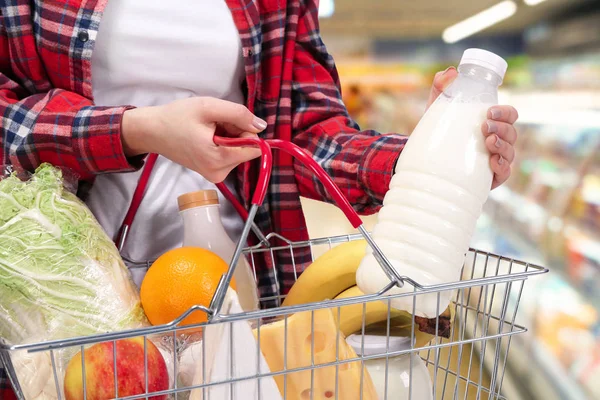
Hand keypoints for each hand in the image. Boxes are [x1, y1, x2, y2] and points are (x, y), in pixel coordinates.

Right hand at [121, 97, 266, 182]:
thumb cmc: (176, 117)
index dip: (246, 131)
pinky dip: (222, 143)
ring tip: (206, 130)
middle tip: (213, 123)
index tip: (227, 122)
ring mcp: (215, 175)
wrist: (152, 131)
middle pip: (246, 150)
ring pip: (238, 152)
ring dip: (228, 137)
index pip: (254, 148)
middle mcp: (219, 173)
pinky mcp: (212, 173)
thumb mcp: (209, 107)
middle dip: (235, 133)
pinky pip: (229, 156)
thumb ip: (239, 114)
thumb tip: (261, 126)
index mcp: (218, 159)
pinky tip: (205, 137)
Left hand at [427, 67, 518, 188]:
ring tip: (488, 141)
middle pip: (512, 133)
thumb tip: (450, 72)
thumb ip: (442, 88)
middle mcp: (498, 141)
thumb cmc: (438, 131)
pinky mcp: (489, 178)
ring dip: (502, 145)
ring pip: (510, 152)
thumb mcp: (438, 109)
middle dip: (502, 128)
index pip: (510, 115)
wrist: (424, 160)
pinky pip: (504, 173)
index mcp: (492, 123)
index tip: (489, 111)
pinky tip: (493, 162)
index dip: (506, 112)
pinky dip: (502, 167)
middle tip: (484, 126)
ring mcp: (495, 160)